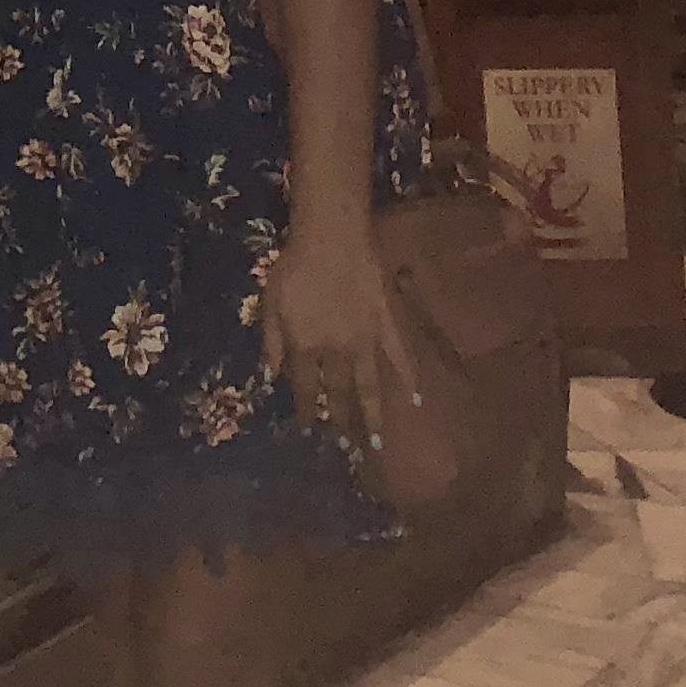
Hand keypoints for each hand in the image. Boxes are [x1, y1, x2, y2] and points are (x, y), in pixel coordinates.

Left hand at [260, 221, 420, 465]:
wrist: (331, 239)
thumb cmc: (294, 266)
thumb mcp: (270, 302)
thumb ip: (270, 341)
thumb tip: (269, 377)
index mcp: (305, 347)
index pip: (306, 388)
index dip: (307, 410)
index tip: (308, 431)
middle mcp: (337, 352)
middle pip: (338, 393)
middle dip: (341, 421)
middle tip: (345, 448)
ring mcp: (366, 341)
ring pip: (370, 385)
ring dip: (373, 415)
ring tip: (377, 442)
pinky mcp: (388, 324)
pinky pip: (400, 356)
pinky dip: (409, 378)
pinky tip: (416, 400)